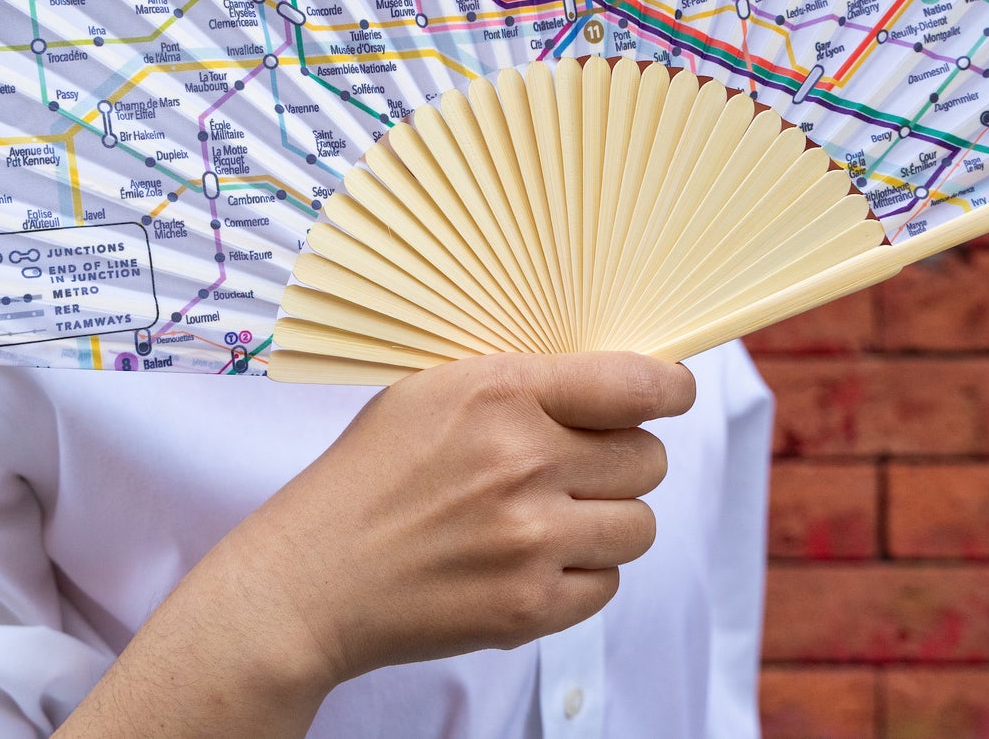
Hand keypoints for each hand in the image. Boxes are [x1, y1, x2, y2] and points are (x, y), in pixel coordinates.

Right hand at [56, 351, 694, 738]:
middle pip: (648, 457)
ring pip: (639, 524)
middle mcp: (526, 462)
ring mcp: (531, 541)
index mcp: (503, 393)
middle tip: (584, 464)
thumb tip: (609, 380)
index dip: (671, 388)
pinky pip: (607, 585)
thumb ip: (521, 381)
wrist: (313, 577)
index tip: (675, 392)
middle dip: (626, 458)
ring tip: (557, 516)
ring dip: (609, 520)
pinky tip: (535, 560)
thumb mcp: (433, 390)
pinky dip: (583, 574)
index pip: (634, 383)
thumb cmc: (369, 473)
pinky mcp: (529, 608)